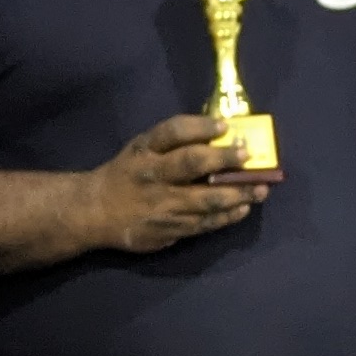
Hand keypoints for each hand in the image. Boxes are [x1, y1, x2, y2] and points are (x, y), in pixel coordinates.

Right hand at [94, 114, 275, 253]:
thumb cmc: (127, 173)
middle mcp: (152, 175)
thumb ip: (173, 141)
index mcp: (144, 150)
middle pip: (191, 164)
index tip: (225, 125)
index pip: (172, 131)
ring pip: (205, 200)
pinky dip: (227, 216)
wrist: (95, 212)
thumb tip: (221, 131)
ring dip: (237, 194)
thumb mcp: (141, 149)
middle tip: (249, 156)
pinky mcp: (167, 230)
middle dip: (224, 159)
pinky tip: (243, 208)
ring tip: (260, 189)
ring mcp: (160, 206)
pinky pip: (203, 224)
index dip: (201, 127)